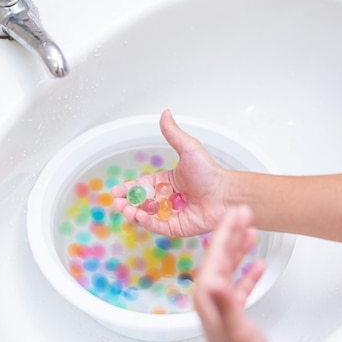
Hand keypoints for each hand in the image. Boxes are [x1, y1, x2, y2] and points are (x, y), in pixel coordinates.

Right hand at [111, 109, 229, 236]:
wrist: (225, 194)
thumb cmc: (210, 173)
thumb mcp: (188, 149)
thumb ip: (173, 134)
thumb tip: (165, 113)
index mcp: (166, 182)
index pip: (141, 186)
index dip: (128, 189)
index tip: (116, 191)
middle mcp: (167, 199)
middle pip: (140, 203)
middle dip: (126, 203)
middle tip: (117, 202)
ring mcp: (170, 215)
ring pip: (145, 216)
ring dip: (132, 213)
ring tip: (124, 209)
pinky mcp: (175, 228)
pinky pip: (157, 227)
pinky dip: (146, 222)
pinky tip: (139, 215)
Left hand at [193, 205, 279, 341]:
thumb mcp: (237, 328)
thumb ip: (226, 304)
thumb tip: (214, 282)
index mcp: (207, 296)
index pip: (215, 255)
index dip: (225, 231)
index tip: (234, 212)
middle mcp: (210, 297)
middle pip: (220, 257)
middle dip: (231, 233)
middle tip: (243, 212)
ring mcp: (221, 304)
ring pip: (229, 267)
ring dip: (239, 248)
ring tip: (251, 230)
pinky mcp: (234, 311)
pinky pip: (240, 284)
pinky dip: (248, 271)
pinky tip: (257, 264)